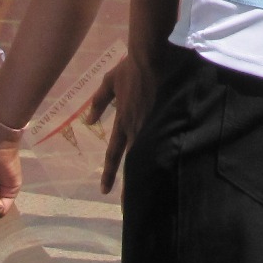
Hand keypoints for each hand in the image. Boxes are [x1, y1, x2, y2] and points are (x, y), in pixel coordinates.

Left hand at [90, 54, 156, 194]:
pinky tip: (173, 167)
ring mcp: (153, 124)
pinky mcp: (168, 117)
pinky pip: (165, 140)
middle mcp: (137, 128)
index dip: (109, 173)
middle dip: (130, 185)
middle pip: (132, 162)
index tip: (104, 191)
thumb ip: (99, 102)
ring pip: (149, 154)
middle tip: (127, 206)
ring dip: (149, 173)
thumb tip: (88, 121)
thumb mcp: (109, 83)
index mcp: (123, 122)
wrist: (152, 56)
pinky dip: (166, 154)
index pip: (114, 154)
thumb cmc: (130, 68)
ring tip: (151, 193)